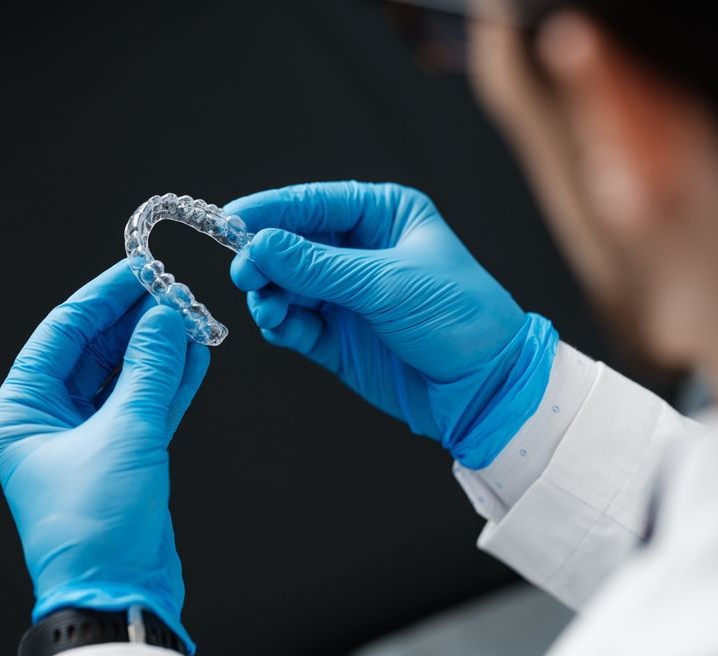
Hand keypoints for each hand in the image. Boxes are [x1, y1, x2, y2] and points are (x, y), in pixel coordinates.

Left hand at [0, 260, 208, 651]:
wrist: (119, 595)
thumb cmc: (95, 528)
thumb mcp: (125, 434)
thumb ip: (149, 370)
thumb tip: (165, 317)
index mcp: (23, 409)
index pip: (63, 331)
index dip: (104, 295)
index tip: (140, 269)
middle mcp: (49, 418)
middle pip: (96, 348)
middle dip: (138, 321)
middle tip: (177, 293)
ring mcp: (88, 435)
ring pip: (126, 374)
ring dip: (160, 349)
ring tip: (193, 319)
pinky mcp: (123, 453)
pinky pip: (146, 402)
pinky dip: (171, 380)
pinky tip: (195, 355)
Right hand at [227, 182, 556, 467]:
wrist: (485, 388)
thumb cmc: (458, 316)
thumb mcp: (386, 283)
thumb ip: (316, 266)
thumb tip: (257, 246)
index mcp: (383, 216)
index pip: (314, 204)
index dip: (271, 211)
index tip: (232, 222)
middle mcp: (360, 251)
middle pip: (291, 244)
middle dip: (265, 258)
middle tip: (246, 274)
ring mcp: (346, 296)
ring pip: (286, 286)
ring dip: (270, 295)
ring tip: (271, 308)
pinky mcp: (337, 338)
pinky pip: (294, 323)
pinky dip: (280, 324)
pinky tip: (279, 327)